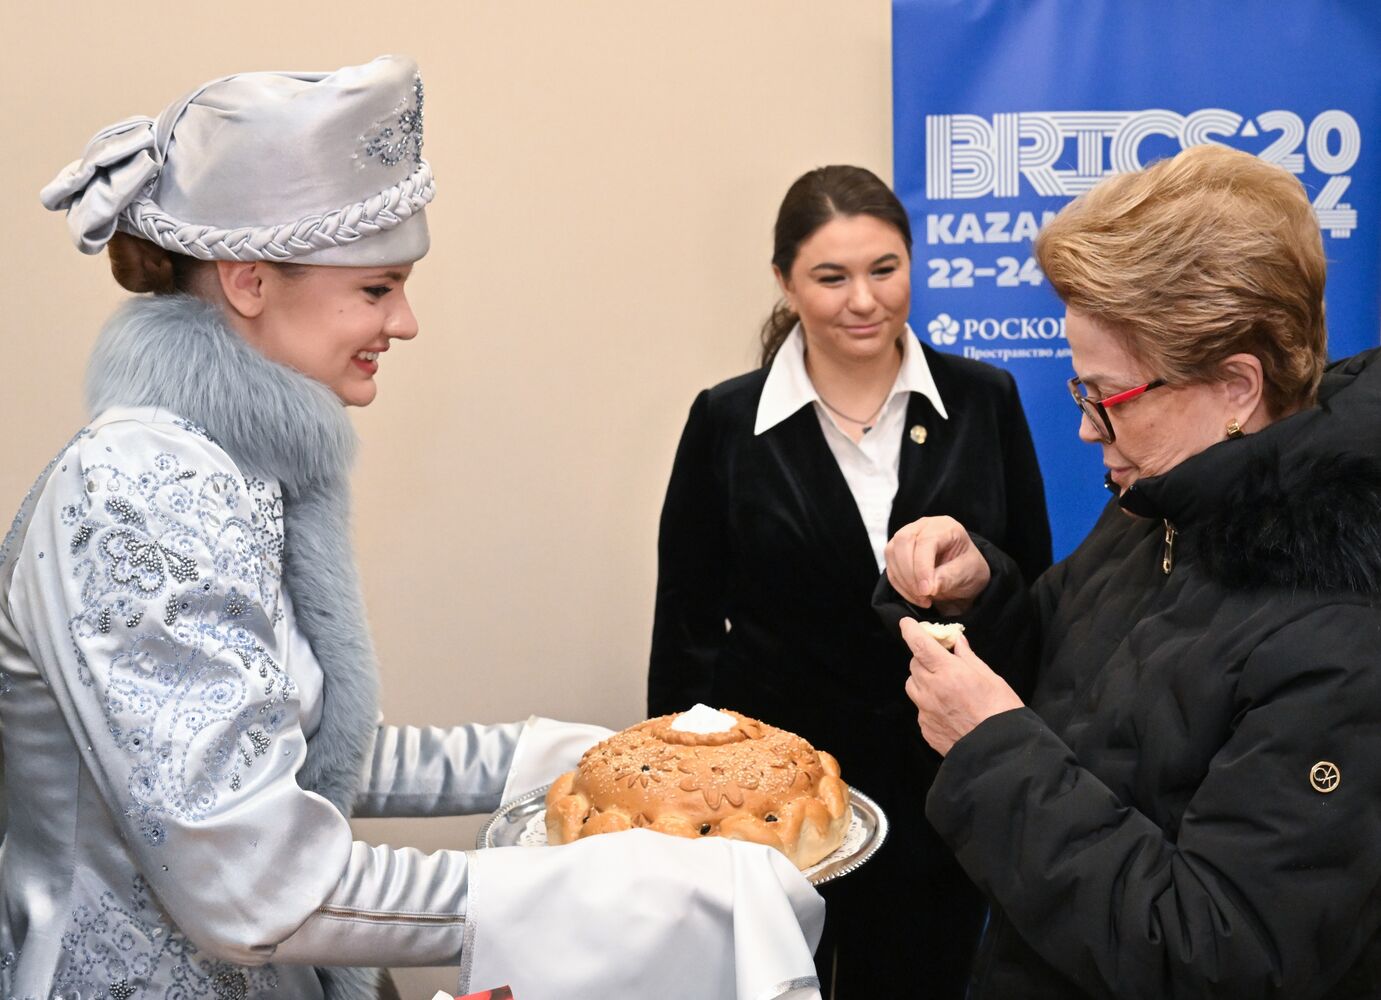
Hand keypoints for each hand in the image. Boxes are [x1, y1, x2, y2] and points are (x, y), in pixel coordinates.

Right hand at [884, 516, 990, 614]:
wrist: (962, 575)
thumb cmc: (968, 569)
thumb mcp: (968, 573)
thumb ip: (949, 577)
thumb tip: (928, 587)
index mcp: (945, 526)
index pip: (926, 541)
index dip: (922, 566)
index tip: (926, 590)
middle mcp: (923, 526)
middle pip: (904, 541)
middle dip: (909, 572)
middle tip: (923, 595)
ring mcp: (906, 536)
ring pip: (892, 553)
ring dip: (903, 581)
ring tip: (922, 598)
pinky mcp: (896, 551)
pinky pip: (890, 567)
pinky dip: (899, 586)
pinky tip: (915, 596)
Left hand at [900, 617, 1022, 755]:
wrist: (1000, 752)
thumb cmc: (1001, 711)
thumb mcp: (990, 677)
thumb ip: (967, 657)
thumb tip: (956, 640)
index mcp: (948, 673)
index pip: (920, 645)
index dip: (911, 631)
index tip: (906, 624)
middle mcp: (931, 691)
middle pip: (914, 665)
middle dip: (924, 658)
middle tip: (941, 661)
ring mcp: (925, 712)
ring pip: (912, 686)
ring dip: (922, 680)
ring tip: (943, 686)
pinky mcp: (926, 729)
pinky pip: (920, 709)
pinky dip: (928, 703)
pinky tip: (948, 710)